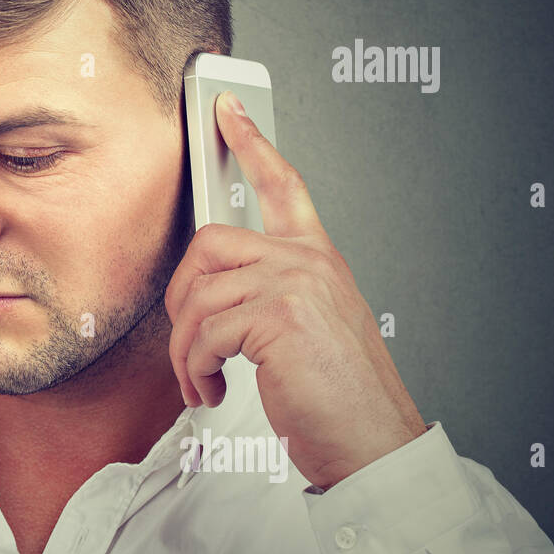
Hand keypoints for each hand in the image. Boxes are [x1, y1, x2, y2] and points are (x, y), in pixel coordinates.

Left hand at [163, 90, 426, 489]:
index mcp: (318, 260)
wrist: (372, 443)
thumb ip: (274, 296)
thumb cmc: (340, 397)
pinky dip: (196, 370)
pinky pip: (203, 332)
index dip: (253, 140)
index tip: (226, 109)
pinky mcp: (278, 316)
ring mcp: (295, 284)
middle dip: (181, 297)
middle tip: (190, 342)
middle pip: (208, 242)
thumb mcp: (312, 330)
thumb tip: (215, 293)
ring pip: (198, 296)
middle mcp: (308, 262)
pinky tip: (214, 391)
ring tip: (203, 382)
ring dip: (187, 351)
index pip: (284, 185)